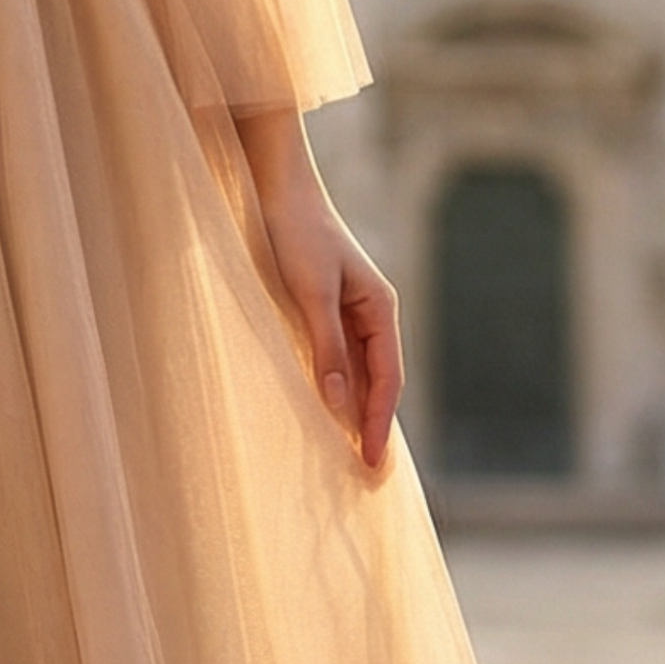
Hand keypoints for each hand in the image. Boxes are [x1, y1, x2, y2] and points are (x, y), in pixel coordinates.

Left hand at [239, 114, 402, 469]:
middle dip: (375, 427)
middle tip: (370, 476)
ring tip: (353, 455)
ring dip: (356, 413)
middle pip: (379, 382)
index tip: (374, 463)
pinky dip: (337, 390)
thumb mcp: (310, 292)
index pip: (387, 380)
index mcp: (380, 309)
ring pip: (358, 374)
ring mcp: (348, 314)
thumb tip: (337, 402)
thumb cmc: (296, 233)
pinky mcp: (323, 311)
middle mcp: (371, 314)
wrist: (277, 187)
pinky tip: (328, 412)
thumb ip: (325, 346)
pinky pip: (337, 361)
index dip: (380, 424)